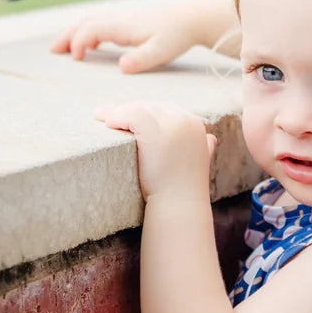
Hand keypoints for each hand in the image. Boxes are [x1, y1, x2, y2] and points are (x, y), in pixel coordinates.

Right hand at [51, 1, 200, 71]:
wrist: (191, 17)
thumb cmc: (176, 36)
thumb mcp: (160, 52)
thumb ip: (141, 59)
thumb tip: (121, 66)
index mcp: (123, 27)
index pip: (91, 30)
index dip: (79, 42)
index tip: (75, 59)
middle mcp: (119, 19)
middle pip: (85, 23)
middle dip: (67, 35)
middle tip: (52, 51)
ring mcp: (123, 18)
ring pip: (91, 21)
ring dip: (74, 32)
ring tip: (62, 47)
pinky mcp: (128, 20)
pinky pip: (101, 22)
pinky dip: (87, 30)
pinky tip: (89, 43)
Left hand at [96, 100, 216, 199]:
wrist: (179, 205)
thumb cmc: (186, 191)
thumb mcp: (200, 162)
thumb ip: (205, 147)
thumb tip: (210, 139)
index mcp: (196, 125)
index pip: (166, 109)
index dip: (146, 110)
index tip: (129, 113)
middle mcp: (185, 120)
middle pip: (151, 106)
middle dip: (129, 108)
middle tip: (109, 112)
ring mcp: (170, 125)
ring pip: (138, 109)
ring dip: (117, 110)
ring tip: (101, 116)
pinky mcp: (153, 132)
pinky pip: (130, 116)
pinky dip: (117, 116)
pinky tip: (107, 123)